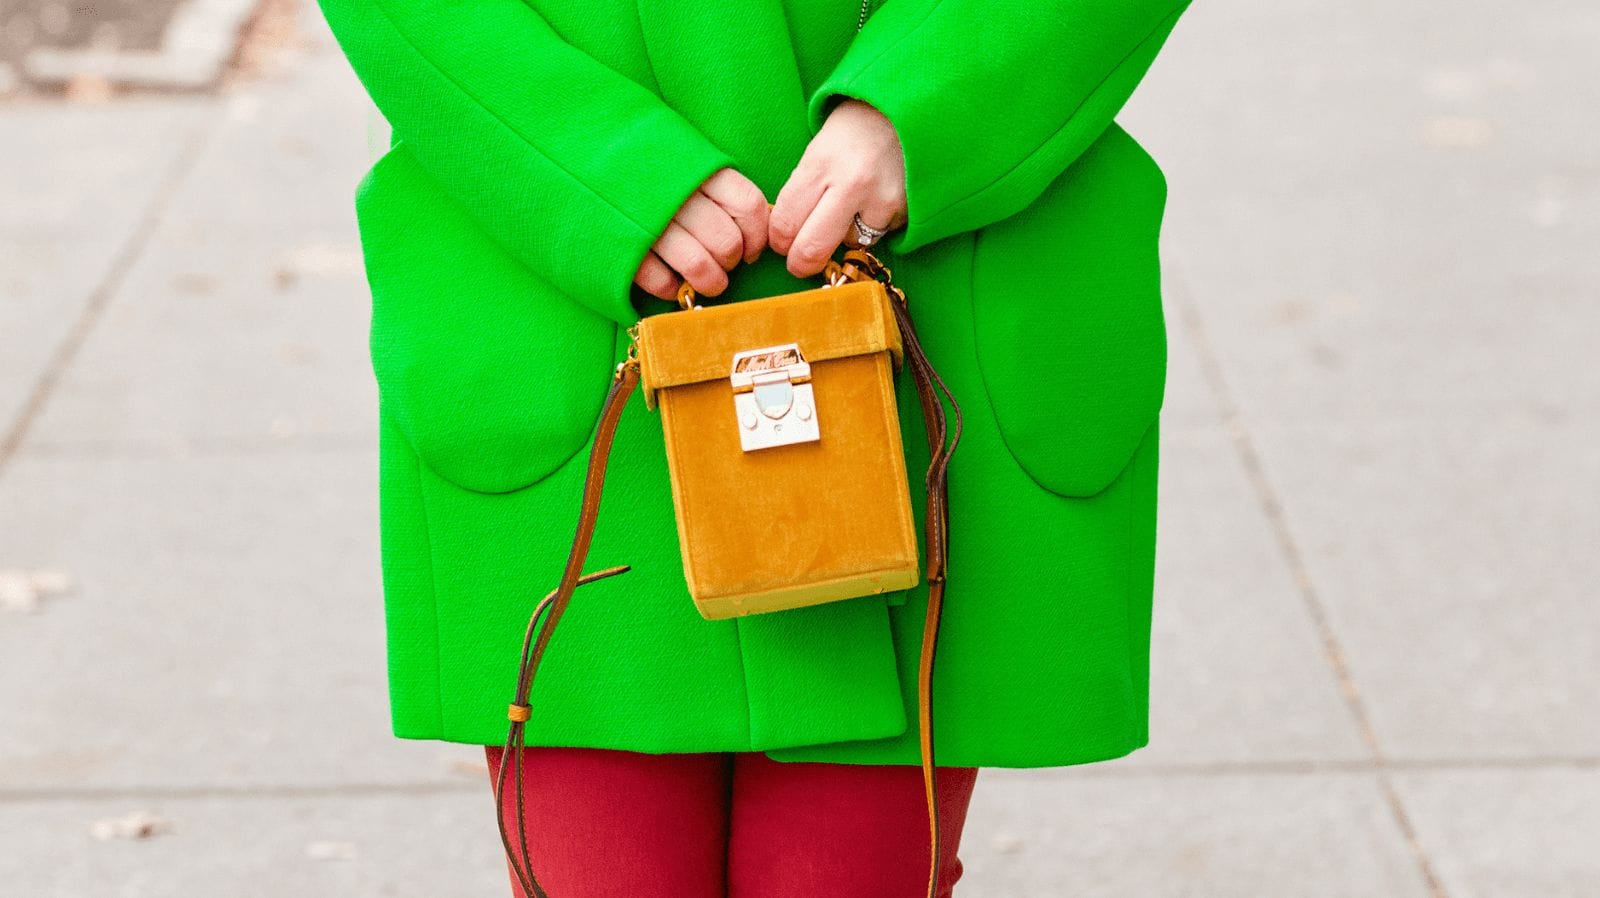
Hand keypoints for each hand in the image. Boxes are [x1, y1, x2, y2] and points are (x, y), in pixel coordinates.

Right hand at [634, 167, 770, 300]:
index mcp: (698, 169)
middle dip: (730, 263)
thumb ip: (719, 189)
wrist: (578, 155)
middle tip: (722, 264)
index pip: (748, 206)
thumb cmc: (646, 167)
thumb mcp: (685, 163)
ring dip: (709, 282)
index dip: (756, 236)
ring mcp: (650, 221)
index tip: (750, 251)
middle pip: (727, 241)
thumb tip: (760, 228)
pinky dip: (671, 289)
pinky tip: (671, 284)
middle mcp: (678, 194)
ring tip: (705, 283)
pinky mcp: (624, 248)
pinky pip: (661, 281)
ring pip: (700, 265)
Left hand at [769, 98, 906, 277]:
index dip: (778, 241)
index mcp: (820, 163)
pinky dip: (873, 225)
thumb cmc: (856, 126)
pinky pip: (879, 234)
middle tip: (798, 263)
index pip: (785, 222)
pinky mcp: (905, 210)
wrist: (909, 107)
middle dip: (800, 262)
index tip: (781, 244)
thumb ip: (804, 189)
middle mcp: (851, 184)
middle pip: (812, 248)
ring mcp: (881, 199)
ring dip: (844, 235)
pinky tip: (876, 199)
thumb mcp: (819, 149)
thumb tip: (787, 233)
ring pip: (849, 243)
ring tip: (851, 207)